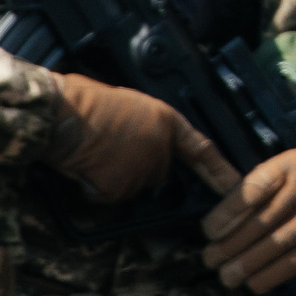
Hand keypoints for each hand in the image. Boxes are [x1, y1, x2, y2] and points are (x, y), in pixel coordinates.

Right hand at [46, 72, 240, 206]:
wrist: (62, 113)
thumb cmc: (86, 100)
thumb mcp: (129, 104)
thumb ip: (146, 125)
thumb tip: (139, 138)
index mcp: (165, 121)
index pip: (200, 150)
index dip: (218, 170)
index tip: (233, 185)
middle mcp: (160, 148)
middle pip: (156, 172)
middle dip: (136, 166)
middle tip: (107, 148)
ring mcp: (141, 171)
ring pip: (130, 185)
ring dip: (113, 176)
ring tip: (92, 152)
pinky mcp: (120, 188)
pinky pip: (107, 195)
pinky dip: (94, 187)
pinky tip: (84, 166)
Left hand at [201, 150, 295, 291]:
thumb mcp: (283, 171)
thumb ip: (254, 189)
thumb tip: (217, 226)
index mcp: (290, 165)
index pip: (254, 188)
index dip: (228, 212)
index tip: (208, 231)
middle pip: (263, 220)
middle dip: (231, 244)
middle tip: (209, 259)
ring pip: (277, 244)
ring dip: (247, 264)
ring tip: (226, 277)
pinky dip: (272, 275)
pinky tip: (254, 284)